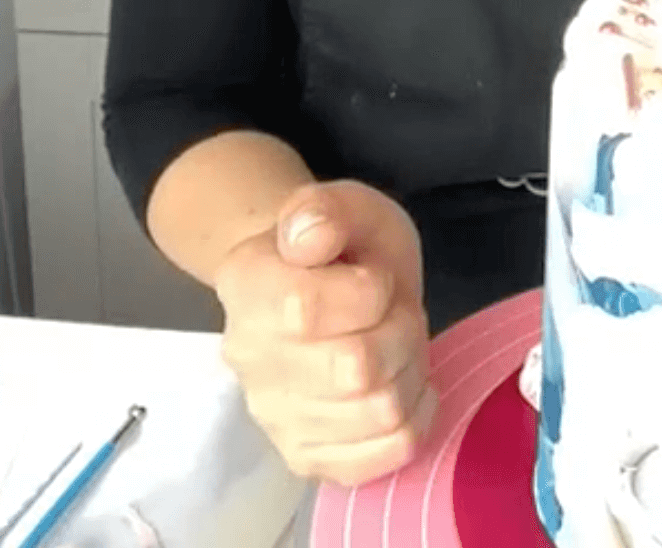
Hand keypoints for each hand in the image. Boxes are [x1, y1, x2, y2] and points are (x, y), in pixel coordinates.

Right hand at [213, 180, 437, 486]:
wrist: (323, 287)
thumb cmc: (341, 244)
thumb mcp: (345, 205)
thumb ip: (326, 209)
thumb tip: (311, 237)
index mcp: (247, 283)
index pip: (307, 309)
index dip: (368, 290)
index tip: (373, 278)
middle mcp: (247, 356)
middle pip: (355, 369)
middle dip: (400, 330)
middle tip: (393, 311)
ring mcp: (272, 414)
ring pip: (381, 413)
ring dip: (409, 371)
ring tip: (395, 344)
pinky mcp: (306, 456)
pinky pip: (386, 455)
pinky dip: (413, 417)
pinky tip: (400, 383)